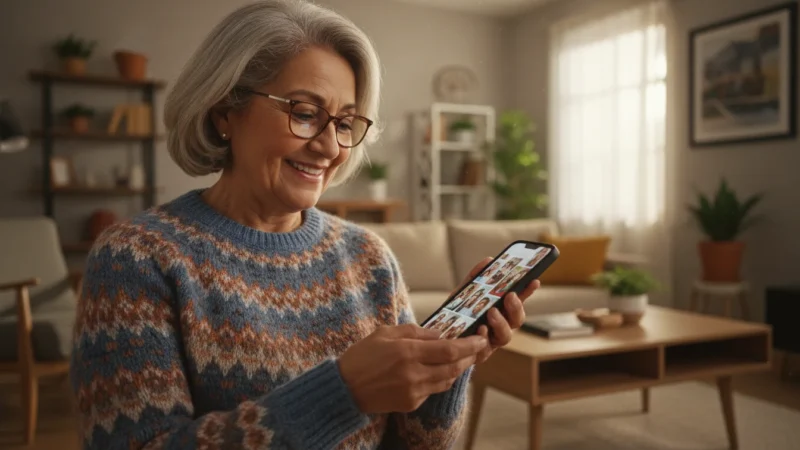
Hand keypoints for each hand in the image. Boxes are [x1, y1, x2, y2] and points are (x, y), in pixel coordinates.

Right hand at [338, 324, 486, 413]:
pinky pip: (432, 390)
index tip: (480, 339)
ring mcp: (413, 391)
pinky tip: (437, 371)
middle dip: (469, 357)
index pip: (449, 349)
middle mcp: (413, 373)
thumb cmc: (362, 356)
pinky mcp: (410, 404)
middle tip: (476, 348)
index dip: (469, 345)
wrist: (344, 388)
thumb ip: (414, 331)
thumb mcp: (385, 333)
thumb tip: (439, 333)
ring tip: (461, 358)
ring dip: (457, 369)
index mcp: (407, 351)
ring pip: (447, 381)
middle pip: (453, 367)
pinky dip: (439, 380)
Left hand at [454, 257, 540, 364]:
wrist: (438, 336)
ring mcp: (490, 341)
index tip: (534, 281)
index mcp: (500, 311)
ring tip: (492, 313)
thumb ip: (475, 278)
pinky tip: (480, 329)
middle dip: (516, 308)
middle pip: (517, 320)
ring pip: (506, 336)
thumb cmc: (456, 313)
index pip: (518, 300)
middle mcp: (499, 326)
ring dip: (501, 323)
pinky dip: (484, 338)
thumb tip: (488, 260)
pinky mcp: (478, 353)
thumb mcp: (464, 293)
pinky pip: (485, 349)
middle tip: (510, 296)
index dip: (528, 292)